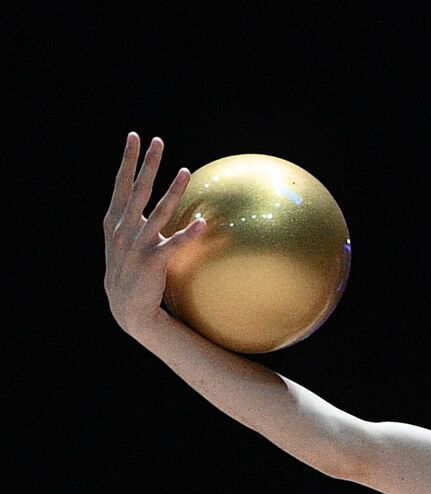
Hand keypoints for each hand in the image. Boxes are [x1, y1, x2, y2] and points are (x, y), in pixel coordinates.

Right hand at [103, 133, 205, 334]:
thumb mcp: (124, 241)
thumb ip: (134, 220)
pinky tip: (203, 224)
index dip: (128, 159)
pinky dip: (188, 235)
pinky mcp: (152, 262)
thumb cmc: (131, 270)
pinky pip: (173, 245)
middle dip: (148, 163)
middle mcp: (123, 229)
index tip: (134, 136)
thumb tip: (149, 199)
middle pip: (137, 190)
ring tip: (185, 171)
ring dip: (172, 191)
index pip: (121, 183)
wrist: (127, 308)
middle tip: (158, 141)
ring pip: (157, 212)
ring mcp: (136, 245)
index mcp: (115, 221)